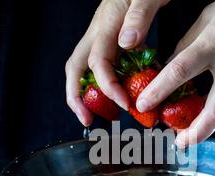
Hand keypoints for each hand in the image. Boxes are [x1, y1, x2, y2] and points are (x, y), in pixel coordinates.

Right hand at [65, 0, 168, 125]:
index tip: (124, 103)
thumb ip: (139, 16)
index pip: (97, 63)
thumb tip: (126, 43)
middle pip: (75, 68)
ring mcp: (103, 37)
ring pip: (85, 69)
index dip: (107, 87)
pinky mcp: (112, 40)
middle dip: (77, 96)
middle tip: (87, 120)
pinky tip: (119, 94)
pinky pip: (104, 65)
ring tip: (96, 115)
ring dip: (87, 93)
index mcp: (106, 24)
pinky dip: (106, 83)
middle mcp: (99, 32)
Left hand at [136, 0, 214, 147]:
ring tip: (186, 136)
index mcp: (214, 41)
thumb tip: (169, 66)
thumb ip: (187, 43)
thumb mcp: (209, 15)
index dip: (159, 90)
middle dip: (195, 133)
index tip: (144, 104)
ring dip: (204, 127)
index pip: (180, 70)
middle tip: (178, 144)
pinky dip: (214, 109)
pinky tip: (202, 112)